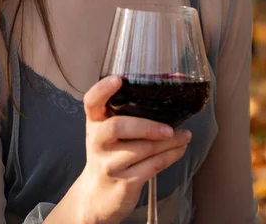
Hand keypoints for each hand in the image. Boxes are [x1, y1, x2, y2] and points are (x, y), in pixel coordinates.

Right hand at [76, 75, 191, 223]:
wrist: (97, 196)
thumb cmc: (109, 154)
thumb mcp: (107, 133)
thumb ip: (123, 115)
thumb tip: (162, 95)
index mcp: (94, 123)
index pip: (91, 102)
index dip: (103, 89)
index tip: (118, 79)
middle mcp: (97, 142)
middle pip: (117, 126)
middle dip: (147, 126)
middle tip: (169, 128)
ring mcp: (109, 164)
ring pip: (143, 149)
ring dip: (169, 142)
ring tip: (184, 136)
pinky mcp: (124, 183)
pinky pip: (152, 166)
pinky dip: (170, 156)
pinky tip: (179, 149)